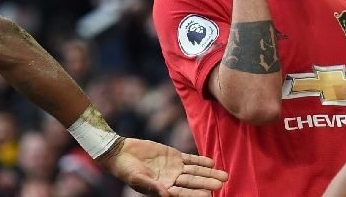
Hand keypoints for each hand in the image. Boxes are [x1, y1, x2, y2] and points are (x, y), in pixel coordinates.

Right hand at [98, 137, 227, 196]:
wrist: (121, 152)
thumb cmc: (126, 170)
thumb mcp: (138, 179)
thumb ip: (153, 187)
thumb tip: (167, 194)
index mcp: (163, 189)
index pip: (184, 193)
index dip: (196, 194)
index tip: (209, 194)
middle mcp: (171, 180)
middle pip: (194, 182)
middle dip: (208, 182)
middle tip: (223, 182)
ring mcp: (174, 168)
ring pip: (195, 171)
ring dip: (209, 173)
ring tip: (224, 174)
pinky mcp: (174, 156)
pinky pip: (190, 159)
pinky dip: (200, 160)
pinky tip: (212, 162)